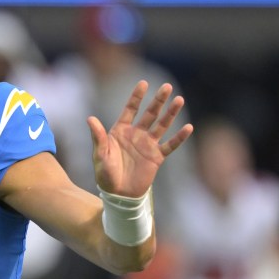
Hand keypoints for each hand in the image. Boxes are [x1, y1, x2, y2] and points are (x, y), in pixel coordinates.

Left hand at [89, 80, 192, 197]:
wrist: (118, 194)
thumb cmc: (105, 175)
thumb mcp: (100, 155)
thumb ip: (98, 137)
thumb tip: (90, 119)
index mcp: (121, 131)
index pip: (130, 110)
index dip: (136, 97)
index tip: (143, 83)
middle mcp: (136, 135)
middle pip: (149, 114)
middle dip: (158, 100)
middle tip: (167, 86)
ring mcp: (148, 145)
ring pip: (162, 125)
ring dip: (170, 113)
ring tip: (179, 100)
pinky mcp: (157, 157)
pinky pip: (170, 145)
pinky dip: (179, 137)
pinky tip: (188, 127)